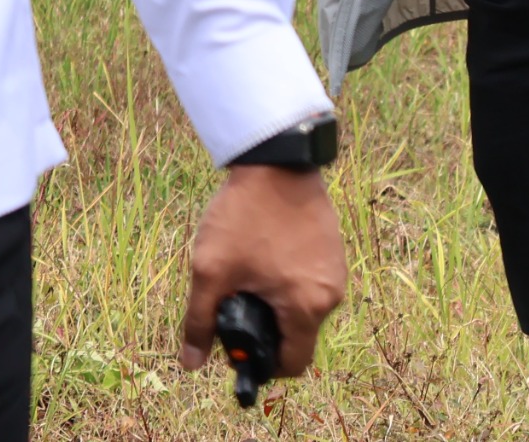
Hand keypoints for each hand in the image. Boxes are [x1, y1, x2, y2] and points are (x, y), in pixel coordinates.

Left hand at [181, 164, 346, 378]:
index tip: (240, 345)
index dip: (263, 365)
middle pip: (299, 336)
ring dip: (278, 304)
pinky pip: (312, 284)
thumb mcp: (211, 272)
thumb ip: (200, 323)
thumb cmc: (244, 217)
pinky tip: (266, 256)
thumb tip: (191, 363)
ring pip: (305, 309)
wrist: (277, 163)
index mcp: (306, 305)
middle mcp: (332, 292)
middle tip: (236, 301)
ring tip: (249, 273)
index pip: (293, 364)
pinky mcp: (335, 250)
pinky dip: (290, 283)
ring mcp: (337, 269)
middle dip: (267, 329)